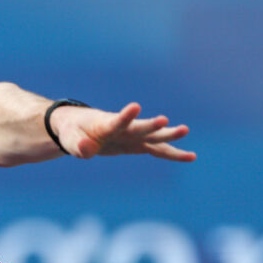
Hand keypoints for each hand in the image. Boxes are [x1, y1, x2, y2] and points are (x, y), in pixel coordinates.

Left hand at [55, 102, 195, 161]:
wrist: (80, 127)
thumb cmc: (73, 132)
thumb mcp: (70, 141)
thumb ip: (78, 146)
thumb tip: (86, 150)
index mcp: (105, 125)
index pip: (116, 121)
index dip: (125, 115)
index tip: (135, 106)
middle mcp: (123, 128)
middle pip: (139, 128)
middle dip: (151, 126)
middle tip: (165, 120)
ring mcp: (132, 136)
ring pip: (153, 137)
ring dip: (168, 136)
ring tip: (185, 130)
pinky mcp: (138, 144)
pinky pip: (158, 150)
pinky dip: (172, 153)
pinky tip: (191, 156)